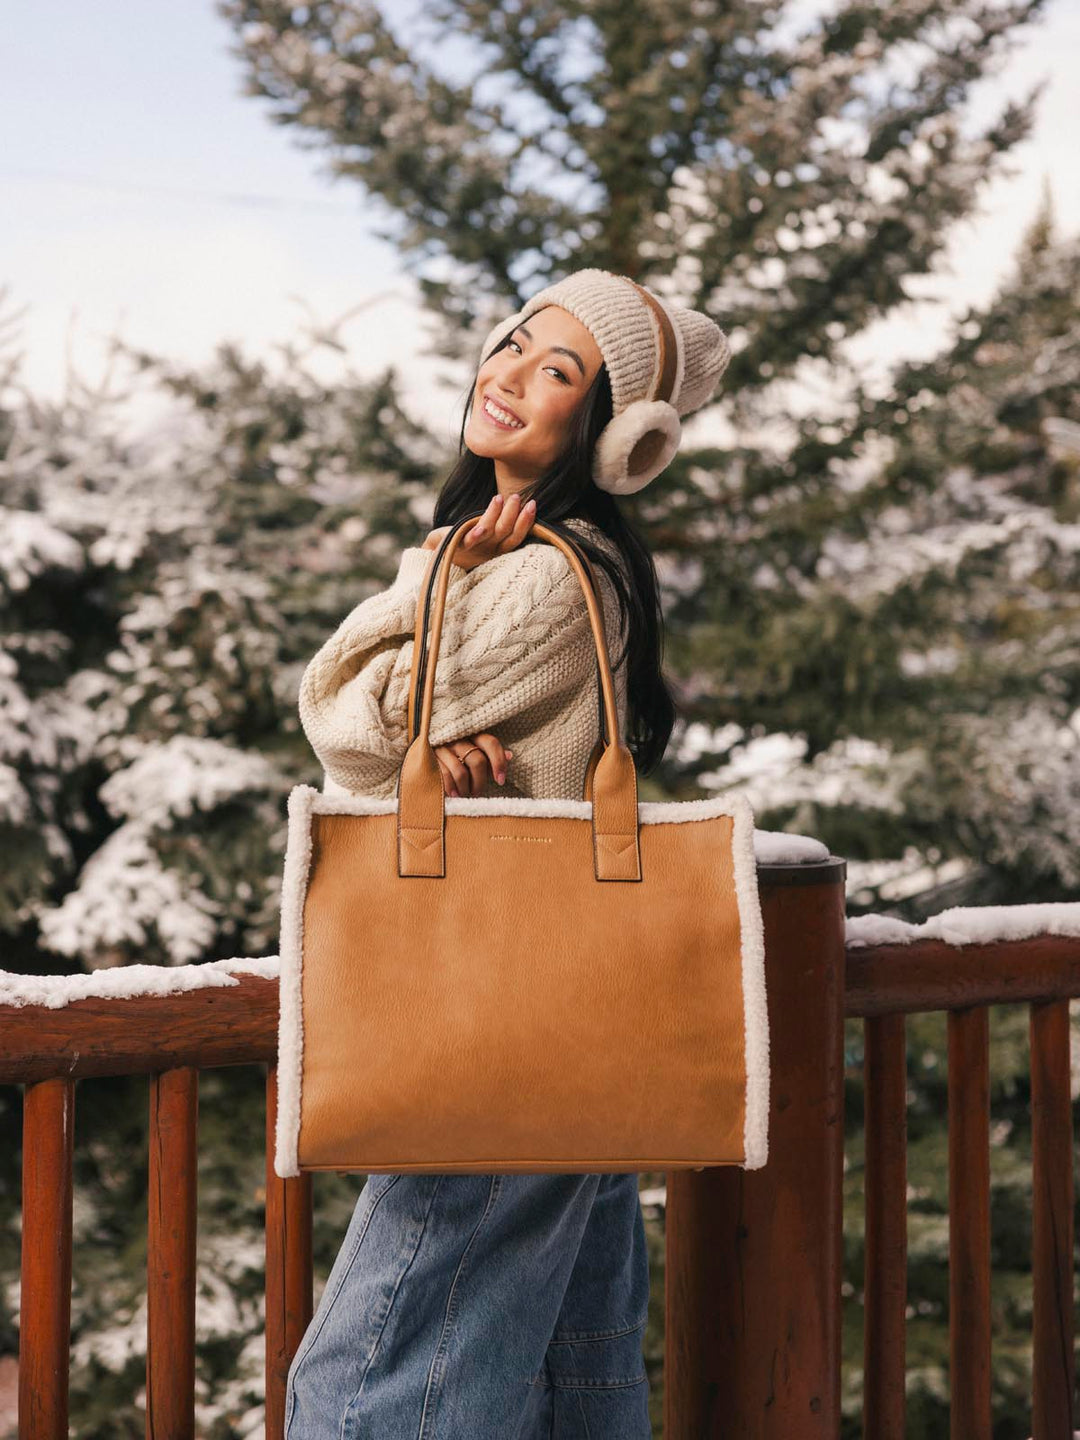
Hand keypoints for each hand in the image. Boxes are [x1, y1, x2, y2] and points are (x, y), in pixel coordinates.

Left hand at [422, 492, 537, 570]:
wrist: (436, 554)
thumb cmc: (463, 542)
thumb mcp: (483, 533)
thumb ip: (497, 520)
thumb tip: (514, 500)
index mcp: (498, 548)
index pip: (517, 536)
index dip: (526, 522)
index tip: (533, 504)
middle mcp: (490, 550)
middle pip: (507, 534)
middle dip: (515, 516)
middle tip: (518, 497)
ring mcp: (475, 549)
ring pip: (491, 532)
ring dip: (496, 515)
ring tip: (500, 498)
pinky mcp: (458, 546)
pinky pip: (469, 540)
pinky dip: (476, 534)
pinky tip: (480, 526)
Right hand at [434, 733, 513, 796]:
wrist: (424, 751)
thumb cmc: (458, 754)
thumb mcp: (475, 751)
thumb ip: (490, 755)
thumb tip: (510, 756)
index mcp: (473, 734)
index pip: (491, 743)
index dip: (499, 762)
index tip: (501, 780)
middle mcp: (459, 738)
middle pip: (477, 760)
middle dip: (480, 781)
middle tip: (478, 792)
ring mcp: (443, 747)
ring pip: (461, 771)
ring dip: (466, 787)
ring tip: (467, 794)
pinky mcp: (430, 757)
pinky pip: (445, 776)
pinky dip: (452, 788)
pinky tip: (455, 794)